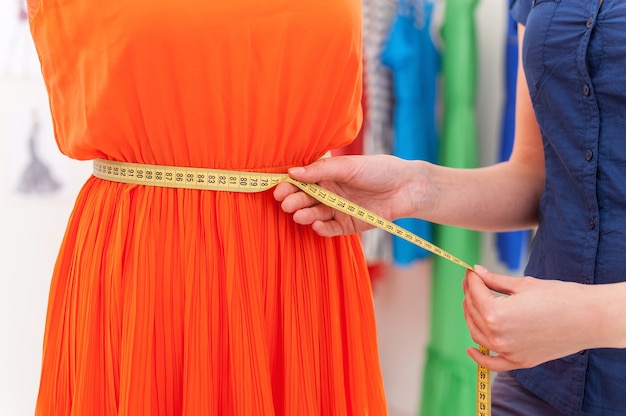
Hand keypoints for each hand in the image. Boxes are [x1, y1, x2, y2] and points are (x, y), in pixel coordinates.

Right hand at [274, 155, 421, 236]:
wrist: (406, 188)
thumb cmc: (379, 170)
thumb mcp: (349, 166)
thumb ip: (321, 170)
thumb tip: (292, 172)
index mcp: (326, 174)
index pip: (301, 180)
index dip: (289, 185)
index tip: (278, 189)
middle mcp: (328, 192)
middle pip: (305, 198)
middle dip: (294, 201)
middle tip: (286, 203)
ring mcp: (336, 209)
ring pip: (314, 214)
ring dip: (305, 215)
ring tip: (299, 215)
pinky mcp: (346, 225)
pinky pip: (329, 229)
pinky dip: (321, 228)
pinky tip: (316, 225)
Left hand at [462, 266, 597, 371]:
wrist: (588, 319)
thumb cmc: (559, 297)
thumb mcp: (523, 285)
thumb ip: (495, 280)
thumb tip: (476, 272)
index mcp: (495, 313)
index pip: (475, 292)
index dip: (471, 279)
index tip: (471, 270)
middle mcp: (497, 336)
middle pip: (473, 311)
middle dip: (470, 293)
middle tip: (472, 281)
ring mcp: (508, 351)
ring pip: (477, 333)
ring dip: (471, 316)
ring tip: (472, 302)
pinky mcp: (519, 361)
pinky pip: (493, 363)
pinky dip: (479, 357)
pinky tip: (471, 350)